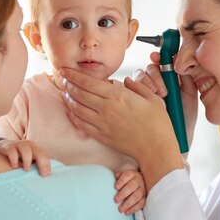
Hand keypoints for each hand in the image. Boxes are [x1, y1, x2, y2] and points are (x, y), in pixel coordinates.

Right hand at [0, 139, 50, 175]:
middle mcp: (28, 146)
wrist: (3, 147)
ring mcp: (17, 145)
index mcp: (35, 149)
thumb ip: (35, 167)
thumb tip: (44, 179)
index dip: (46, 165)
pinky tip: (14, 166)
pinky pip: (11, 151)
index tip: (47, 174)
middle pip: (38, 151)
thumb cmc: (19, 157)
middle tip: (42, 173)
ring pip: (25, 149)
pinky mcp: (7, 147)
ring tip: (27, 169)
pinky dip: (14, 158)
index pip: (44, 156)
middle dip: (42, 162)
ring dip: (27, 159)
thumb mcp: (29, 160)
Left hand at [59, 68, 183, 189]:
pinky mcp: (101, 136)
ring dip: (68, 99)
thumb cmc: (157, 124)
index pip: (89, 83)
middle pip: (79, 94)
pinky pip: (81, 124)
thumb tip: (126, 81)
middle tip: (62, 78)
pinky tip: (70, 110)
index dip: (74, 75)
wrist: (155, 149)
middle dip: (68, 84)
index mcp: (118, 96)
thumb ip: (137, 86)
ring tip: (64, 92)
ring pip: (77, 108)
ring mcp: (102, 123)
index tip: (66, 70)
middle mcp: (106, 109)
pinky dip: (73, 116)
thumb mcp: (152, 98)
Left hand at [114, 169, 145, 214]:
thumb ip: (119, 176)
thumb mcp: (124, 176)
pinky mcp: (146, 198)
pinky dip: (134, 208)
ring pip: (137, 196)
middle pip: (132, 186)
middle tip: (116, 200)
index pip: (128, 175)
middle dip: (123, 194)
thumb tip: (116, 177)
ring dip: (128, 203)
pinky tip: (127, 212)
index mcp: (133, 174)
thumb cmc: (128, 180)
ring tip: (120, 209)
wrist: (140, 183)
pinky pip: (141, 204)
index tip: (116, 187)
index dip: (122, 181)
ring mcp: (143, 190)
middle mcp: (139, 181)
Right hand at [133, 51, 198, 146]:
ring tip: (158, 96)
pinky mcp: (135, 102)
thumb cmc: (184, 119)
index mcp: (169, 79)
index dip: (158, 58)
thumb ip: (187, 78)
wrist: (177, 140)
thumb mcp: (190, 96)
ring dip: (147, 83)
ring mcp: (144, 93)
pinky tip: (144, 97)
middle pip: (149, 69)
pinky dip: (135, 90)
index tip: (156, 57)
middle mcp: (156, 83)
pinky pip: (130, 90)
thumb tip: (179, 61)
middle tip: (163, 90)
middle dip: (154, 75)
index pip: (161, 63)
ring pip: (138, 78)